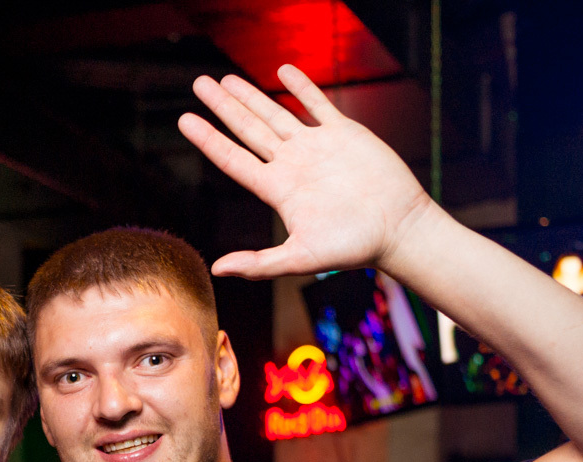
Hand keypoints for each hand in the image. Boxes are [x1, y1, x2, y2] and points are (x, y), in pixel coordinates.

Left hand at [178, 65, 437, 279]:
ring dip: (252, 95)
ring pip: (276, 114)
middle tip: (199, 84)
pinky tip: (282, 71)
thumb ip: (259, 264)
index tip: (184, 119)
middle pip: (248, 129)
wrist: (398, 229)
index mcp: (278, 190)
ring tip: (226, 78)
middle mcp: (292, 165)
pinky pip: (318, 104)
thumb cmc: (352, 249)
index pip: (233, 159)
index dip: (208, 138)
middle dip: (223, 106)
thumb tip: (217, 269)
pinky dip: (301, 87)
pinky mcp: (344, 134)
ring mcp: (316, 147)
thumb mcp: (300, 259)